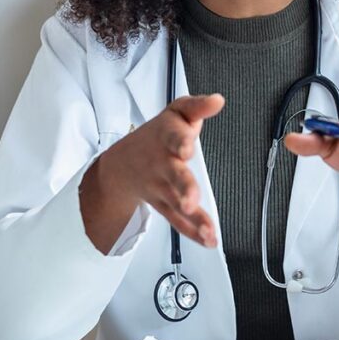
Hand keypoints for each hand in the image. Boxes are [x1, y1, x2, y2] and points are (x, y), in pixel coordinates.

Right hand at [94, 94, 223, 248]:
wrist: (121, 165)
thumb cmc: (158, 135)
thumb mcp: (176, 113)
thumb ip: (198, 107)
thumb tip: (218, 100)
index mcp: (166, 137)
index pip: (173, 138)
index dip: (180, 142)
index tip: (186, 148)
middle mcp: (163, 165)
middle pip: (174, 177)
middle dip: (184, 188)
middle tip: (190, 200)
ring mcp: (162, 188)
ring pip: (177, 204)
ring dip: (193, 217)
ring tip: (208, 230)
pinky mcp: (165, 205)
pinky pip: (179, 221)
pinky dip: (193, 231)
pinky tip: (209, 239)